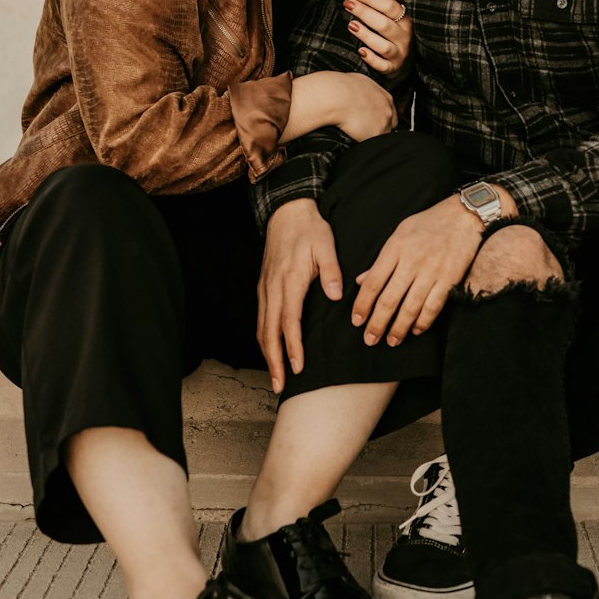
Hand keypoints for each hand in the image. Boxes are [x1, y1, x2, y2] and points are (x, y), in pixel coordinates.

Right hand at [258, 199, 342, 391]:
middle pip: (269, 332)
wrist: (286, 212)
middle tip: (280, 386)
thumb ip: (331, 271)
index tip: (297, 367)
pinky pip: (261, 319)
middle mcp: (272, 288)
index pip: (289, 321)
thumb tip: (337, 295)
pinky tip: (271, 351)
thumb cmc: (309, 230)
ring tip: (275, 377)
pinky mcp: (263, 288)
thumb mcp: (325, 245)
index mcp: (289, 280)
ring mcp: (265, 289)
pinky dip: (265, 340)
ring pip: (262, 328)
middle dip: (274, 361)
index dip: (292, 346)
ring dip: (267, 354)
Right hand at [284, 70, 395, 143]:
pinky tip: (355, 139)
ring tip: (357, 135)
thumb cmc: (339, 87)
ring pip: (383, 135)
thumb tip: (358, 94)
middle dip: (380, 128)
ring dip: (372, 137)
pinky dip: (365, 143)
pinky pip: (373, 143)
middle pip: (390, 125)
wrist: (334, 96)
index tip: (371, 122)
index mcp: (384, 96)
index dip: (380, 118)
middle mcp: (387, 108)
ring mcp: (384, 122)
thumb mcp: (357, 82)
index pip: (389, 112)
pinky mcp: (376, 134)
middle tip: (365, 131)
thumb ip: (365, 90)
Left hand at [343, 0, 411, 77]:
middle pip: (384, 24)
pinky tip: (360, 51)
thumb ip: (393, 5)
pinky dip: (372, 59)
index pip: (390, 6)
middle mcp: (404, 37)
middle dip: (365, 12)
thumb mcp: (397, 20)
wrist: (404, 65)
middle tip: (347, 4)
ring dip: (366, 35)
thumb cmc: (394, 36)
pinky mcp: (392, 69)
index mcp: (405, 21)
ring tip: (351, 25)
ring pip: (383, 46)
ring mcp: (399, 54)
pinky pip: (382, 66)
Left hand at [351, 195, 483, 347]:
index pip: (372, 283)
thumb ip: (381, 259)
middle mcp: (411, 261)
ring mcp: (431, 271)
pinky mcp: (449, 279)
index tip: (357, 321)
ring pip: (410, 308)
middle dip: (377, 324)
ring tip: (391, 341)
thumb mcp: (399, 233)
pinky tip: (415, 330)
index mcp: (394, 248)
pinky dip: (423, 322)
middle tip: (369, 340)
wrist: (463, 216)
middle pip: (388, 300)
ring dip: (398, 329)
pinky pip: (433, 307)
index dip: (362, 305)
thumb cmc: (428, 224)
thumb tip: (360, 281)